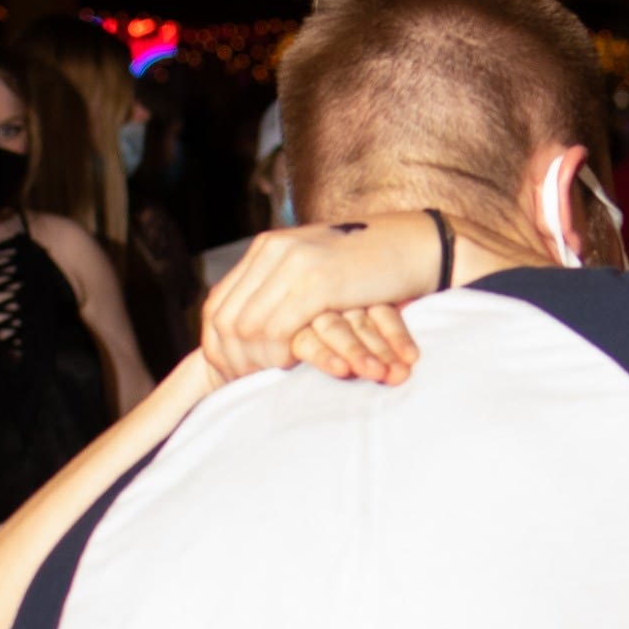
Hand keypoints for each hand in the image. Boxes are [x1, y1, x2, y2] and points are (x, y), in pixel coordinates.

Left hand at [201, 216, 440, 383]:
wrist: (410, 245)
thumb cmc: (368, 268)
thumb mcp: (315, 271)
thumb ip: (284, 288)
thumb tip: (254, 326)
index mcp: (266, 248)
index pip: (219, 302)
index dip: (220, 343)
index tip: (235, 370)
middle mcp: (272, 251)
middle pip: (226, 317)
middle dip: (232, 357)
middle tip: (248, 383)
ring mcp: (293, 264)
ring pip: (248, 326)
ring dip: (256, 359)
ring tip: (269, 378)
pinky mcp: (318, 282)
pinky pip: (278, 328)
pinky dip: (279, 353)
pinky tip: (290, 366)